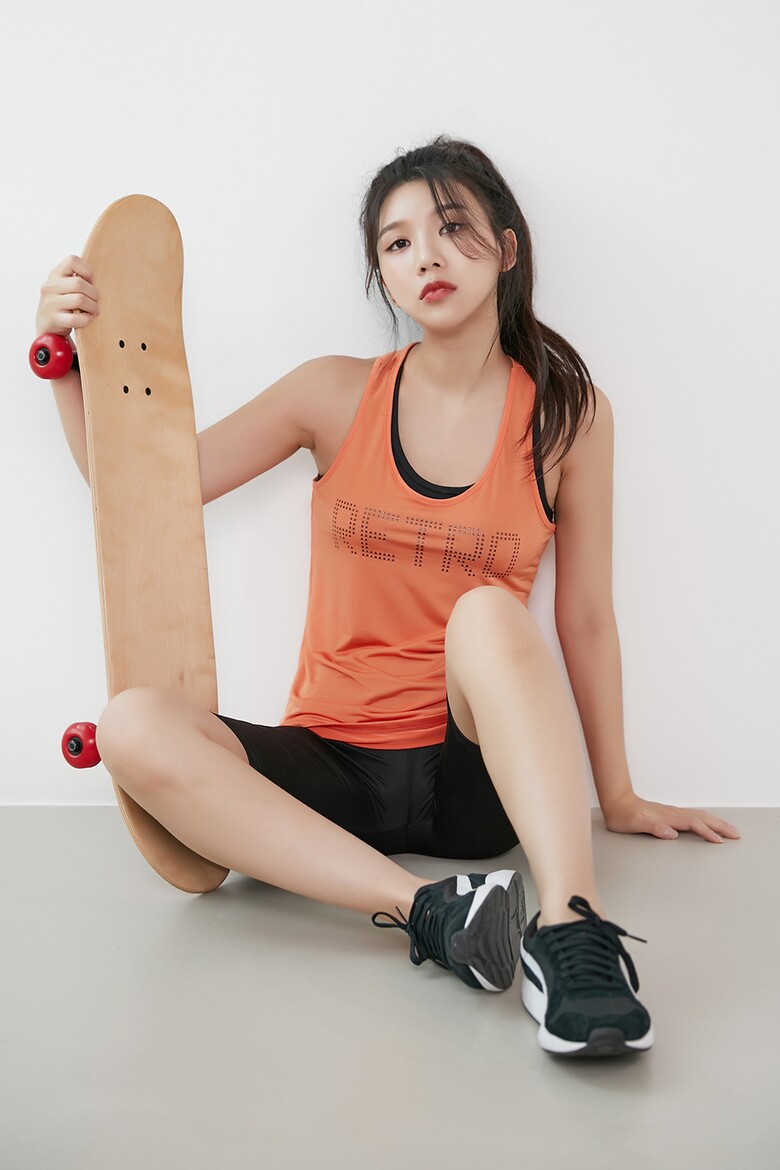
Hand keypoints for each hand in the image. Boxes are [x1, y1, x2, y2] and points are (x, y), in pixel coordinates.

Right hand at [36, 255, 98, 338]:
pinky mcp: (54, 320)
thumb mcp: (65, 287)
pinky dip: (86, 320)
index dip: (87, 270)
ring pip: (79, 300)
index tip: (90, 282)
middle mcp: (50, 287)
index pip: (72, 260)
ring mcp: (50, 303)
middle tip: (95, 301)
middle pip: (79, 283)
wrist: (47, 327)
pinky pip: (76, 318)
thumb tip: (99, 279)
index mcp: (55, 275)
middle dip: (93, 294)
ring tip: (92, 311)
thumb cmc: (63, 305)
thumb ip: (78, 279)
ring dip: (92, 308)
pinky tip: (86, 319)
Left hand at [602, 791, 739, 843]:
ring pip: (699, 815)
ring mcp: (672, 812)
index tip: (719, 841)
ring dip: (716, 822)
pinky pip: (693, 815)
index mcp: (667, 817)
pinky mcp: (669, 814)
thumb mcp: (634, 824)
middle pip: (702, 817)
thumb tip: (671, 833)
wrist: (615, 801)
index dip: (707, 832)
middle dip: (720, 825)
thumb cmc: (623, 815)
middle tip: (736, 834)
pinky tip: (708, 823)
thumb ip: (653, 828)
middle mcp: (672, 813)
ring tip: (729, 829)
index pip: (693, 824)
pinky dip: (706, 819)